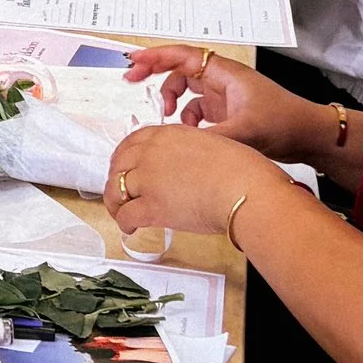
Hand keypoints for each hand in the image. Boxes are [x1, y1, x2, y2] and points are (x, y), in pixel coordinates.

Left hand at [103, 120, 271, 241]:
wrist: (246, 190)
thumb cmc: (242, 171)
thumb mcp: (212, 144)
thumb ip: (190, 151)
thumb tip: (186, 166)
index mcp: (167, 135)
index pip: (132, 141)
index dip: (123, 157)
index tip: (124, 167)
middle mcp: (152, 152)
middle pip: (119, 164)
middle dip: (116, 179)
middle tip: (120, 192)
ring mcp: (149, 178)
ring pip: (117, 189)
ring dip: (116, 203)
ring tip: (121, 213)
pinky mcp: (152, 206)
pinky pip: (126, 215)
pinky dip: (124, 223)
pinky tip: (130, 228)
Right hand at [124, 45, 312, 157]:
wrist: (308, 136)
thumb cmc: (284, 124)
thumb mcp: (245, 132)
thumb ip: (210, 137)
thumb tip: (179, 142)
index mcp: (224, 73)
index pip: (183, 56)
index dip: (156, 56)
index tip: (134, 61)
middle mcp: (221, 79)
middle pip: (178, 67)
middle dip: (154, 72)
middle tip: (131, 79)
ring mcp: (223, 94)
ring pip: (185, 89)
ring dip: (171, 99)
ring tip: (166, 116)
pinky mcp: (227, 111)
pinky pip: (196, 108)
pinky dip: (187, 118)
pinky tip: (190, 133)